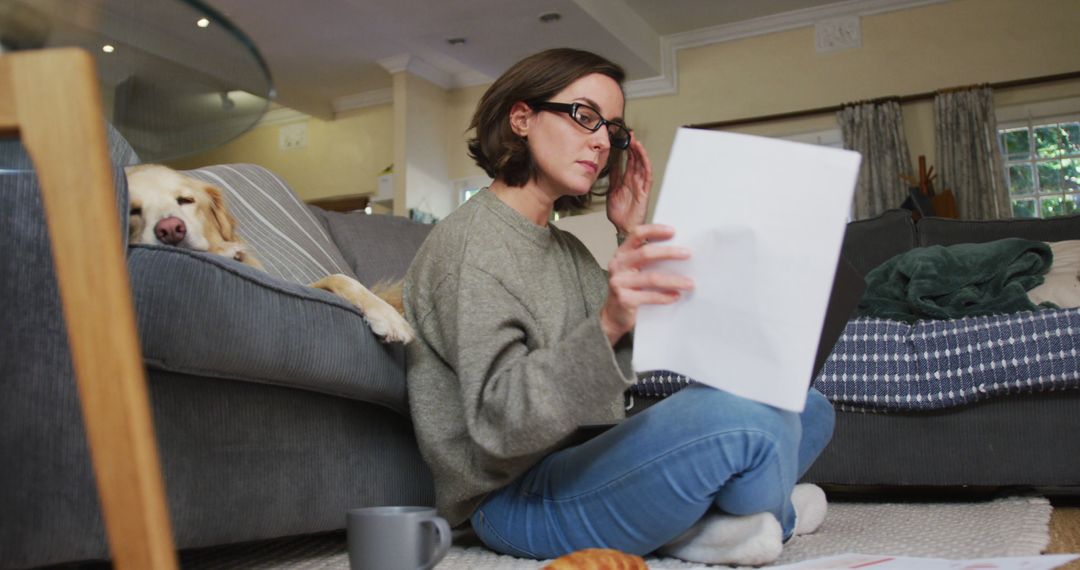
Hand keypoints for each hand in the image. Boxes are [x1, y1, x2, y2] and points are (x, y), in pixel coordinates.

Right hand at [600, 224, 693, 343]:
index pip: (637, 234)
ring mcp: (619, 282)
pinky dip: (665, 297)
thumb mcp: (634, 270)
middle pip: (645, 253)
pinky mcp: (623, 299)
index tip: (673, 232)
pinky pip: (649, 296)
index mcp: (622, 253)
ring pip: (651, 277)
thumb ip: (648, 260)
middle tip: (688, 254)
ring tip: (689, 283)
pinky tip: (676, 296)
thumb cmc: (629, 290)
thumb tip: (679, 252)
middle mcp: (618, 265)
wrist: (614, 316)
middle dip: (669, 253)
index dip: (654, 230)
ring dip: (674, 280)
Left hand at [607, 134, 651, 235]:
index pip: (629, 161)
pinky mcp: (645, 192)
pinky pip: (647, 176)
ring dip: (640, 154)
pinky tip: (643, 158)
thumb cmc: (620, 214)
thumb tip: (611, 164)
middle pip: (637, 160)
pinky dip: (646, 166)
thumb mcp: (611, 191)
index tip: (624, 138)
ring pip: (643, 166)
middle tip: (631, 135)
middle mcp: (635, 181)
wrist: (623, 228)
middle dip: (634, 147)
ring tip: (636, 143)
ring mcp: (641, 186)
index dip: (628, 150)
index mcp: (627, 181)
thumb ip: (613, 178)